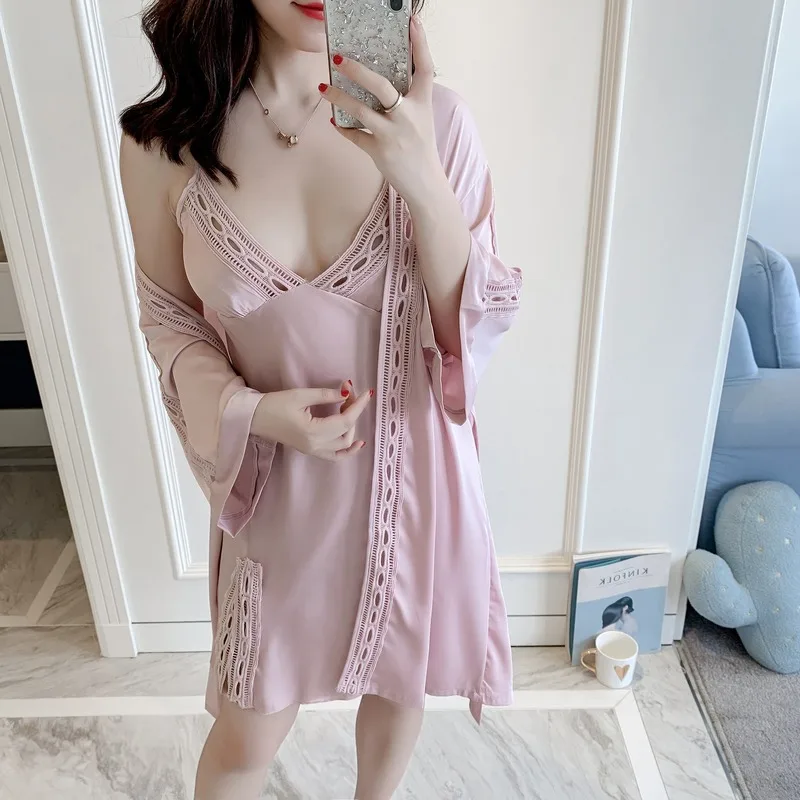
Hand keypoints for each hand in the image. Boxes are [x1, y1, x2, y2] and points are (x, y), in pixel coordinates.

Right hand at [251, 381, 372, 461]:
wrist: (255, 418)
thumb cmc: (274, 405)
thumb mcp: (300, 395)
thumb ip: (326, 395)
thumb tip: (347, 393)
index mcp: (313, 432)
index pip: (345, 420)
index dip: (359, 405)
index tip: (368, 392)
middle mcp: (315, 445)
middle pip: (347, 431)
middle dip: (354, 411)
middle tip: (349, 393)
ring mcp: (313, 451)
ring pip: (344, 444)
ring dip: (351, 426)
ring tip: (347, 407)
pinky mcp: (311, 450)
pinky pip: (335, 456)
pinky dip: (348, 450)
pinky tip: (358, 442)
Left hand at [321, 16, 440, 206]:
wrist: (425, 183)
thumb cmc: (421, 148)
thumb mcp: (421, 119)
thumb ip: (407, 99)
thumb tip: (380, 80)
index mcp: (422, 104)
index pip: (425, 68)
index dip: (420, 43)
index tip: (411, 22)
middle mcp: (408, 116)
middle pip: (382, 87)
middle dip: (358, 71)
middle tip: (339, 58)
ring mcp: (393, 134)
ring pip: (360, 111)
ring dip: (338, 97)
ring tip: (323, 88)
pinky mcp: (379, 151)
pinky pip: (355, 135)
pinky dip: (343, 128)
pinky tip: (334, 121)